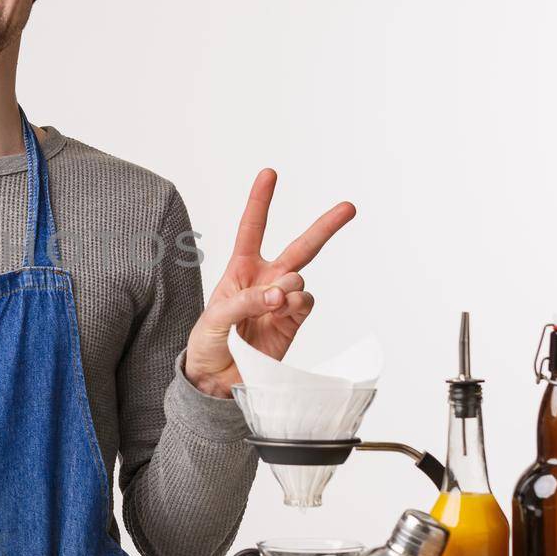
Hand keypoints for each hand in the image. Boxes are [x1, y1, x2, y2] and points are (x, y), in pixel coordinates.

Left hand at [184, 168, 355, 396]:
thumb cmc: (207, 344)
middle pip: (299, 247)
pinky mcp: (294, 322)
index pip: (252, 228)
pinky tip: (284, 309)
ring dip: (289, 285)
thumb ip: (246, 301)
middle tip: (349, 207)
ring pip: (301, 277)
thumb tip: (280, 293)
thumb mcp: (215, 318)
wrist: (216, 382)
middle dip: (324, 226)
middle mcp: (265, 280)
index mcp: (240, 270)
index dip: (260, 201)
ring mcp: (282, 301)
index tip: (270, 173)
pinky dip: (297, 303)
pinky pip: (306, 303)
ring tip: (273, 302)